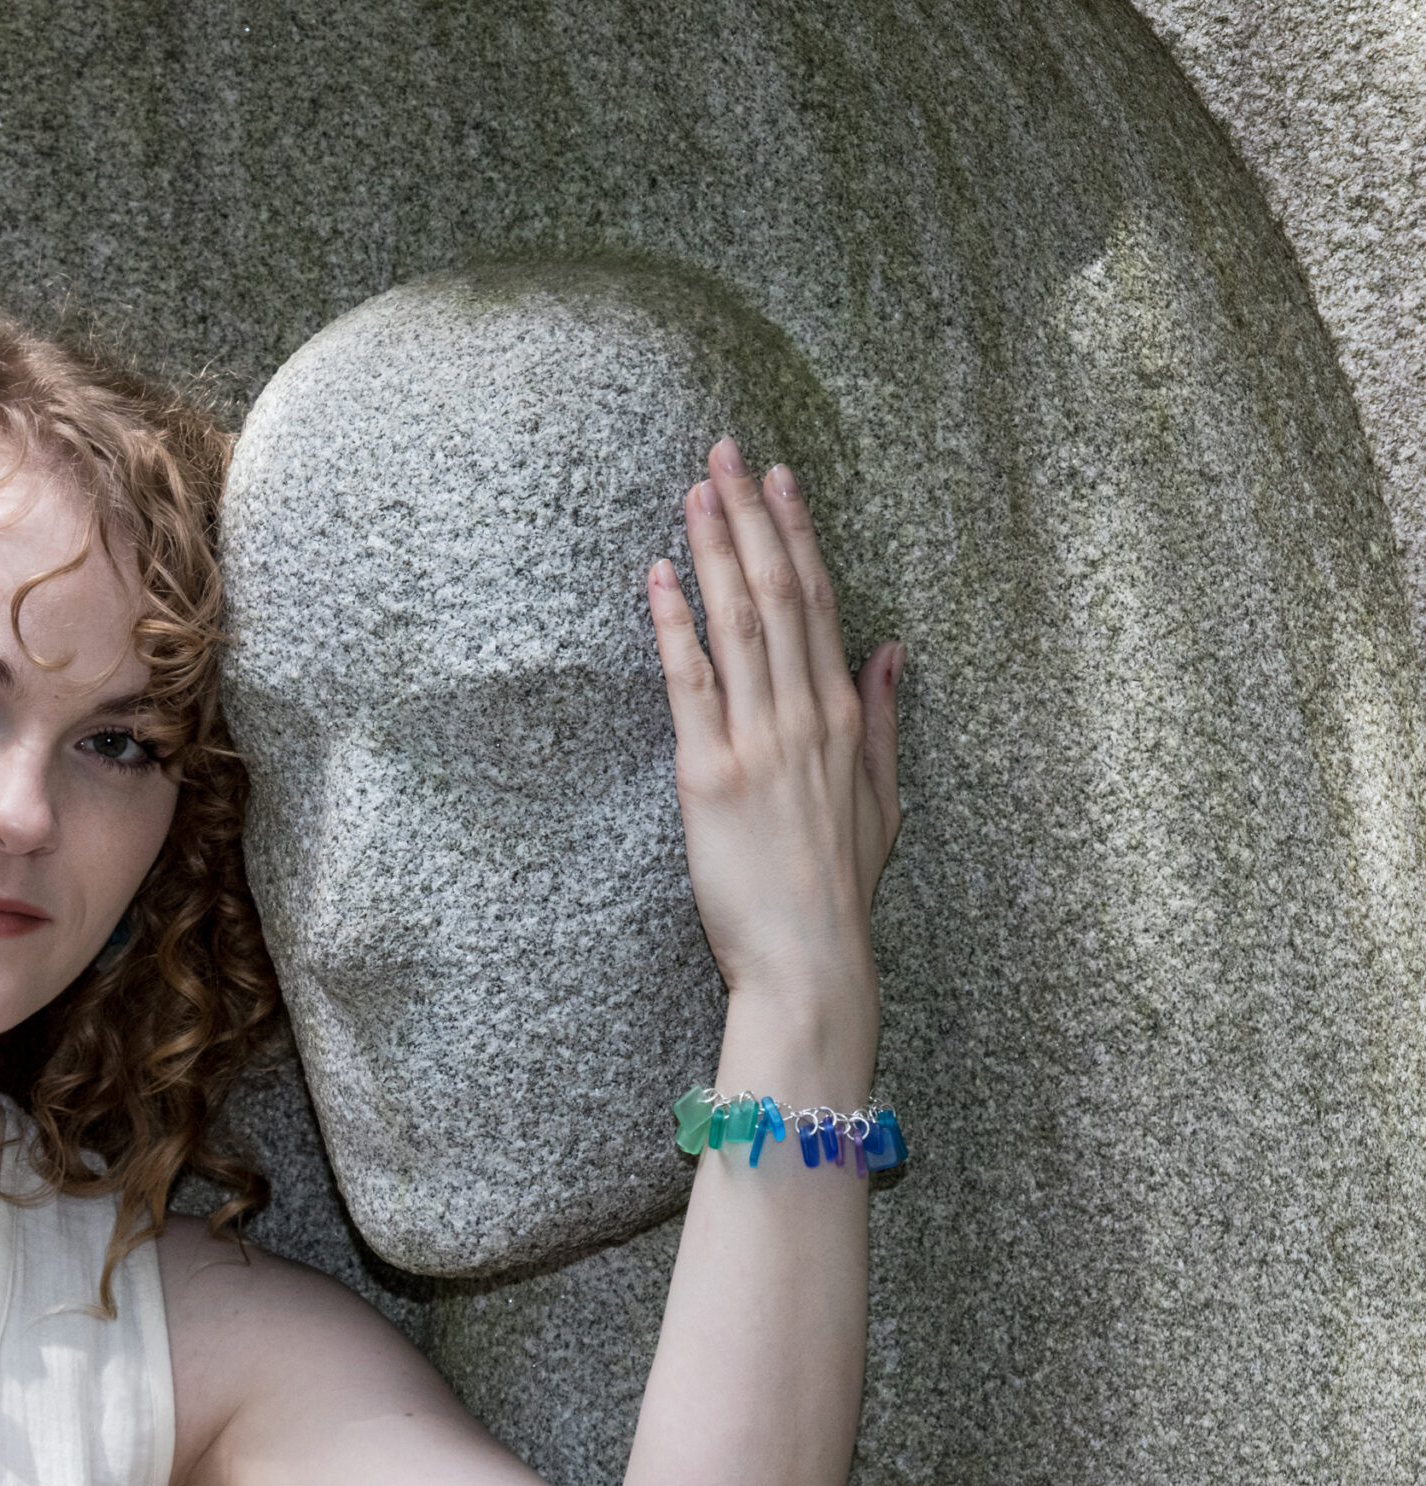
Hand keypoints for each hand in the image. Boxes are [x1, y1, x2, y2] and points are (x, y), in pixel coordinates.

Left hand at [647, 439, 900, 1035]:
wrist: (810, 963)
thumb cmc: (838, 892)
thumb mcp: (883, 802)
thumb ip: (886, 720)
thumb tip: (895, 651)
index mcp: (844, 720)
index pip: (821, 603)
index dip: (796, 533)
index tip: (778, 478)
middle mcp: (807, 717)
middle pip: (780, 593)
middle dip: (750, 516)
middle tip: (726, 452)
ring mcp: (760, 743)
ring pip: (740, 622)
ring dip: (714, 550)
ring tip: (694, 489)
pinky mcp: (711, 776)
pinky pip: (692, 684)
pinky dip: (675, 625)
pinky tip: (659, 577)